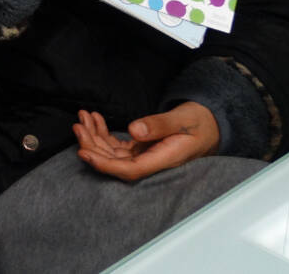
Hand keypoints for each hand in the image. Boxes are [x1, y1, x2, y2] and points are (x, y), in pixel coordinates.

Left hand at [72, 102, 219, 181]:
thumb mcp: (183, 119)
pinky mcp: (142, 148)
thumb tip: (134, 131)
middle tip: (78, 126)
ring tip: (82, 118)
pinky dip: (103, 132)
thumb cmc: (200, 121)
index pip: (129, 170)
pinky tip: (94, 118)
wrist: (210, 122)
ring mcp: (145, 155)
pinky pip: (118, 145)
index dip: (105, 165)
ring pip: (113, 153)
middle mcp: (152, 161)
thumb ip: (159, 125)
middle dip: (93, 146)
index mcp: (164, 159)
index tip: (84, 153)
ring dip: (95, 137)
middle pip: (116, 162)